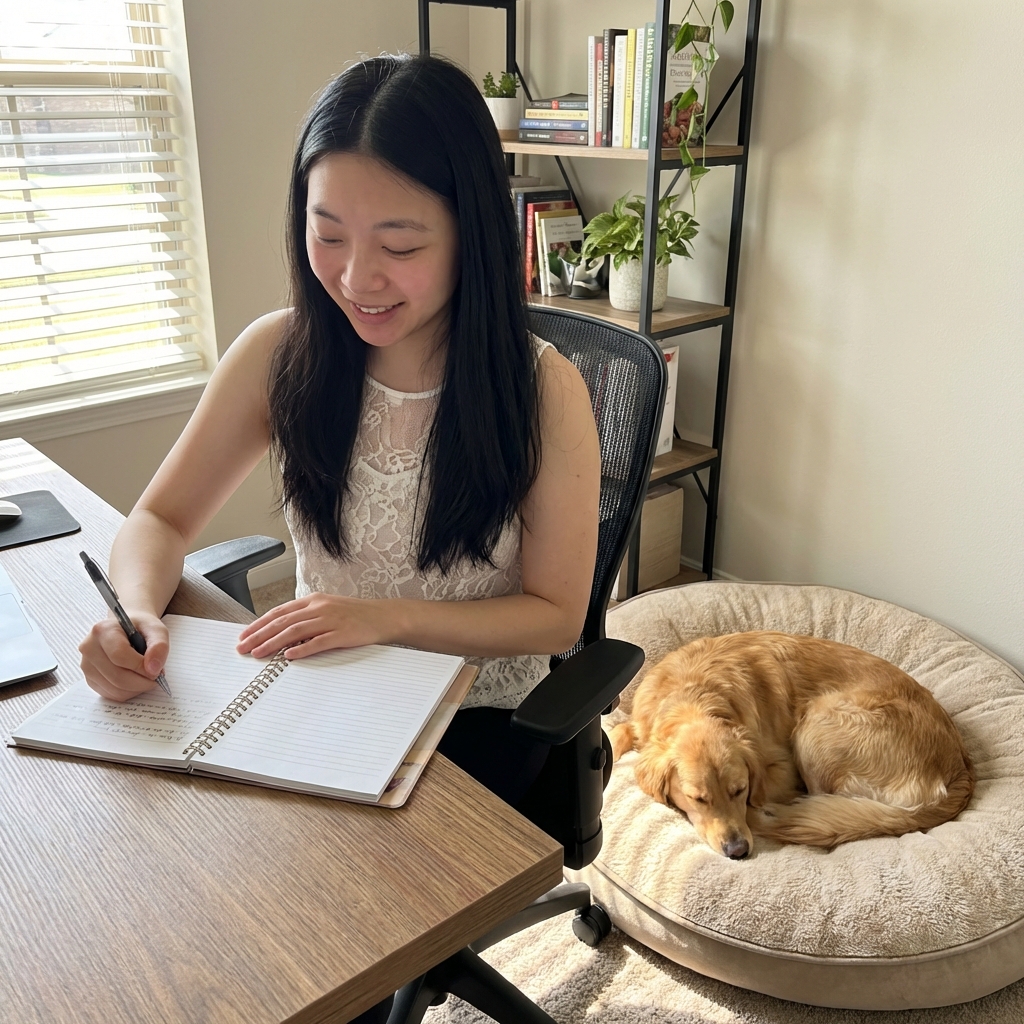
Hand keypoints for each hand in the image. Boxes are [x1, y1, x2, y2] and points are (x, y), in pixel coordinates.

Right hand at [79, 611, 168, 701]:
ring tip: (147, 677)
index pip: (120, 656)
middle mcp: (89, 648)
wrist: (126, 629)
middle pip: (116, 676)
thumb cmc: (140, 628)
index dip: (141, 667)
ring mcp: (86, 665)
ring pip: (114, 689)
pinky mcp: (89, 679)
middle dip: (142, 682)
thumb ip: (159, 645)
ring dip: (136, 689)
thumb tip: (153, 669)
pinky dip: (128, 693)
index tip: (157, 670)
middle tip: (157, 677)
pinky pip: (110, 694)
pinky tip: (136, 681)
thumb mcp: (156, 628)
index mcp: (103, 630)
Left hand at [236, 592, 394, 659]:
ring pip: (296, 631)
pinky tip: (289, 656)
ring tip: (259, 653)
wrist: (383, 616)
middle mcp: (319, 608)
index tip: (243, 636)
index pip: (279, 612)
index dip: (259, 624)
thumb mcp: (327, 610)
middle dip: (259, 635)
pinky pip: (319, 642)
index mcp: (313, 601)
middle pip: (283, 622)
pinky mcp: (343, 634)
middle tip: (243, 648)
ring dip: (274, 643)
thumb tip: (281, 633)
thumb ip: (306, 618)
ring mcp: (331, 620)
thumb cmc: (355, 615)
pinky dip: (303, 649)